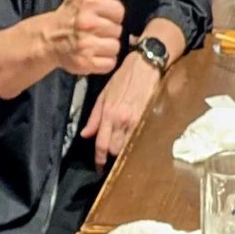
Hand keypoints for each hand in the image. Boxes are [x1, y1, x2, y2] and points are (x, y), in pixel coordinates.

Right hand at [52, 0, 125, 75]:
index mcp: (90, 4)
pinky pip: (110, 64)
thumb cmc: (68, 13)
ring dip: (107, 47)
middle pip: (118, 30)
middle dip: (108, 31)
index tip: (100, 16)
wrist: (47, 39)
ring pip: (115, 47)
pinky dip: (103, 62)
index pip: (119, 12)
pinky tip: (93, 55)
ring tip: (94, 43)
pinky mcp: (85, 63)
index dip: (112, 15)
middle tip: (94, 31)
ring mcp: (86, 45)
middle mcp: (88, 23)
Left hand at [81, 52, 159, 166]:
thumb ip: (94, 117)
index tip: (99, 166)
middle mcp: (121, 121)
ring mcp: (137, 121)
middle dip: (112, 154)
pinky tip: (134, 142)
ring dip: (124, 151)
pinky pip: (140, 139)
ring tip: (122, 149)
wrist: (145, 67)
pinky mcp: (148, 120)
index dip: (99, 159)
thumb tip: (85, 135)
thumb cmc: (122, 79)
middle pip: (115, 150)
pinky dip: (135, 144)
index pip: (101, 144)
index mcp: (108, 114)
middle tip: (111, 153)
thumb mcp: (103, 95)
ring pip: (128, 147)